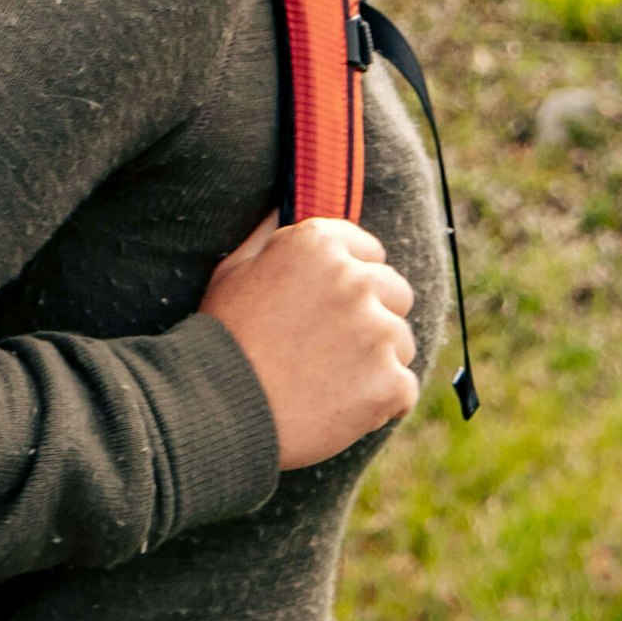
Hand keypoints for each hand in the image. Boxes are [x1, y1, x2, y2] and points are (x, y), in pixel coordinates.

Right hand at [199, 215, 418, 469]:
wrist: (218, 411)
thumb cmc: (222, 342)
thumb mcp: (232, 272)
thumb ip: (267, 237)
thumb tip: (279, 208)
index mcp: (319, 245)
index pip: (370, 253)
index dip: (350, 284)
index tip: (329, 311)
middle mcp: (355, 279)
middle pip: (395, 294)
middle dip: (372, 320)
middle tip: (330, 352)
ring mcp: (377, 332)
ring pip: (402, 345)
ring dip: (377, 365)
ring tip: (330, 386)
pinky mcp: (388, 382)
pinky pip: (403, 392)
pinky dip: (381, 407)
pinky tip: (343, 413)